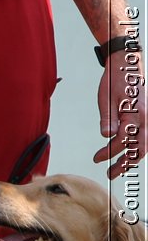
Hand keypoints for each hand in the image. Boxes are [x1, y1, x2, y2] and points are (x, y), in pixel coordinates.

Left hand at [93, 51, 145, 178]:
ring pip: (144, 145)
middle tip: (110, 173)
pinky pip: (144, 138)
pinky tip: (126, 154)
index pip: (123, 140)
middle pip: (138, 149)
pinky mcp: (147, 118)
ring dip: (131, 158)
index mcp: (137, 114)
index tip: (97, 158)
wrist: (128, 66)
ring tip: (117, 168)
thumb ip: (108, 119)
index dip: (109, 152)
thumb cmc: (115, 81)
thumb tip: (107, 137)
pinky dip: (136, 148)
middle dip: (124, 163)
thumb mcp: (106, 99)